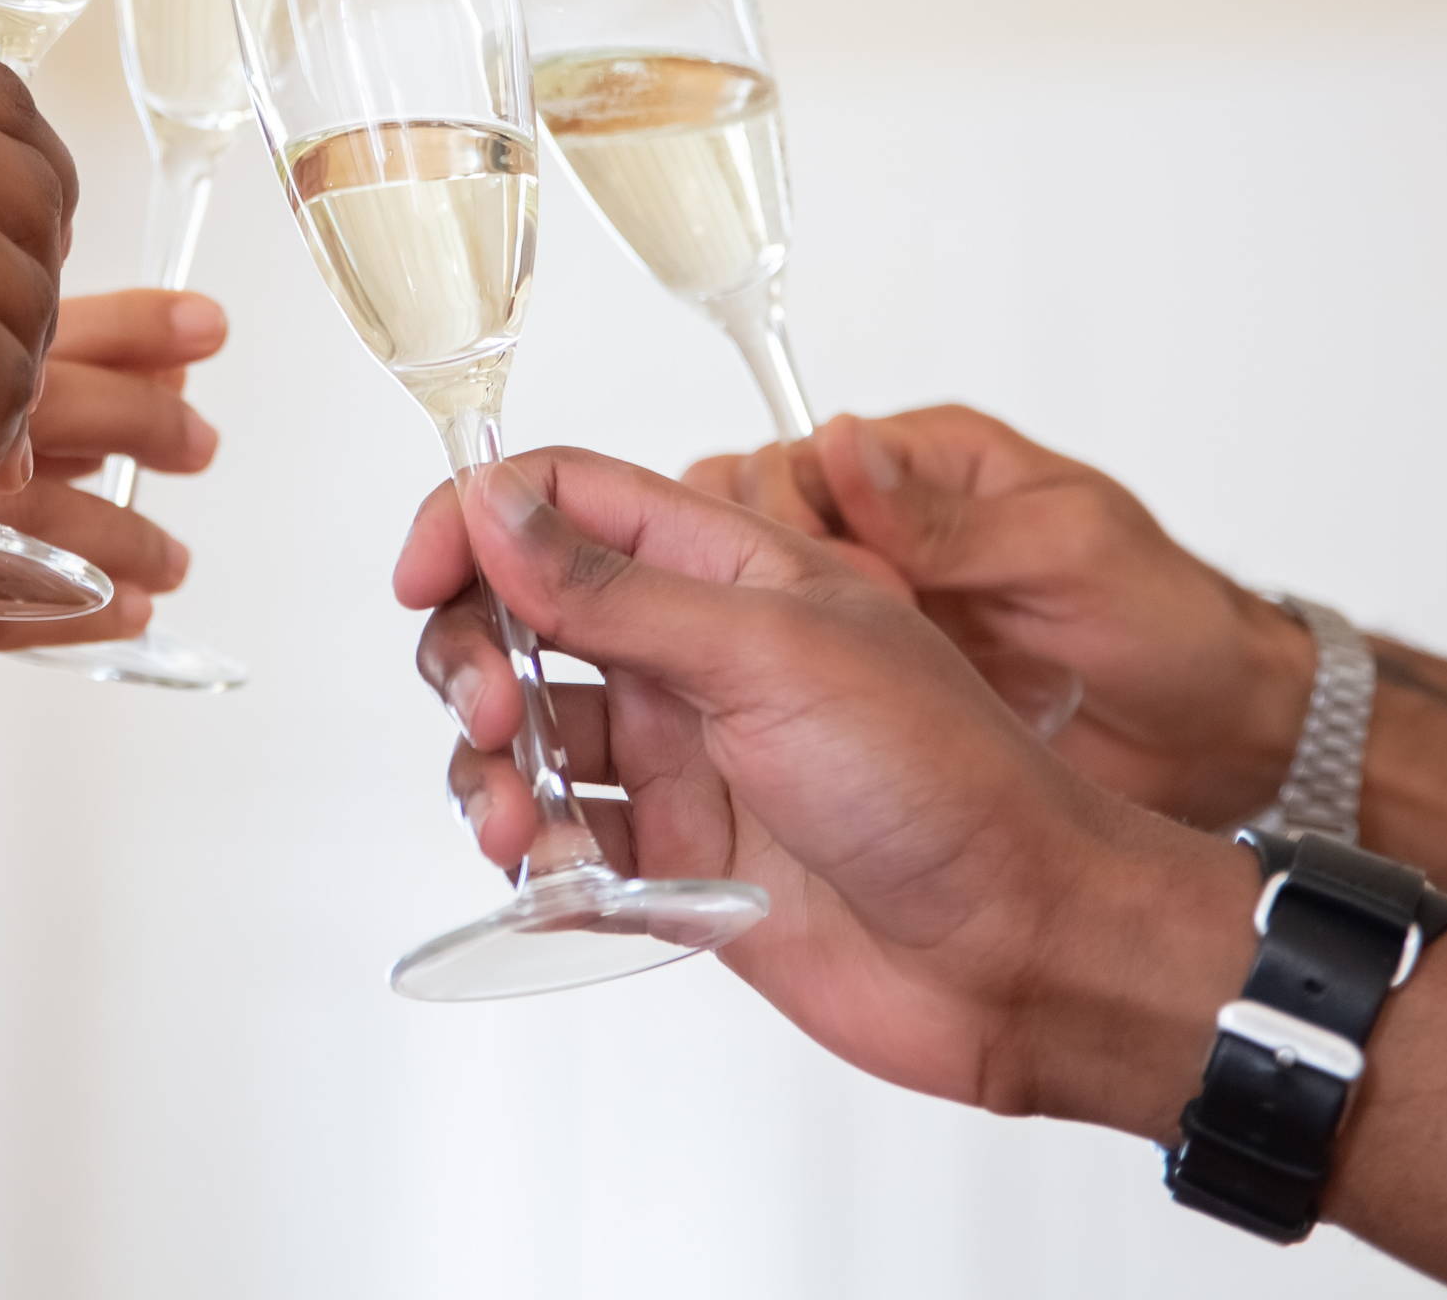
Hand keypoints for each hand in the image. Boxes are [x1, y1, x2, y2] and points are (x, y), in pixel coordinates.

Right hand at [0, 289, 224, 895]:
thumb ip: (39, 418)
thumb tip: (172, 366)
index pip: (1, 329)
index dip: (114, 324)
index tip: (204, 324)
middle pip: (10, 407)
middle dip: (130, 417)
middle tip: (200, 442)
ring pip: (13, 516)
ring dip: (119, 533)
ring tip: (173, 556)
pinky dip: (81, 609)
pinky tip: (132, 611)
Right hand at [402, 448, 1247, 1122]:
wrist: (1025, 948)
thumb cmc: (948, 779)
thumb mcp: (775, 652)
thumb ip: (618, 589)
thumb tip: (495, 507)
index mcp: (730, 569)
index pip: (566, 499)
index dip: (478, 520)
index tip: (421, 576)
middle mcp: (695, 656)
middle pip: (521, 617)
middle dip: (471, 659)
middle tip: (487, 717)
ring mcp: (683, 760)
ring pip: (525, 737)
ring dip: (489, 772)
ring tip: (522, 825)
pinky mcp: (678, 864)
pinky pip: (561, 846)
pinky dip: (537, 861)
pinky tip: (567, 882)